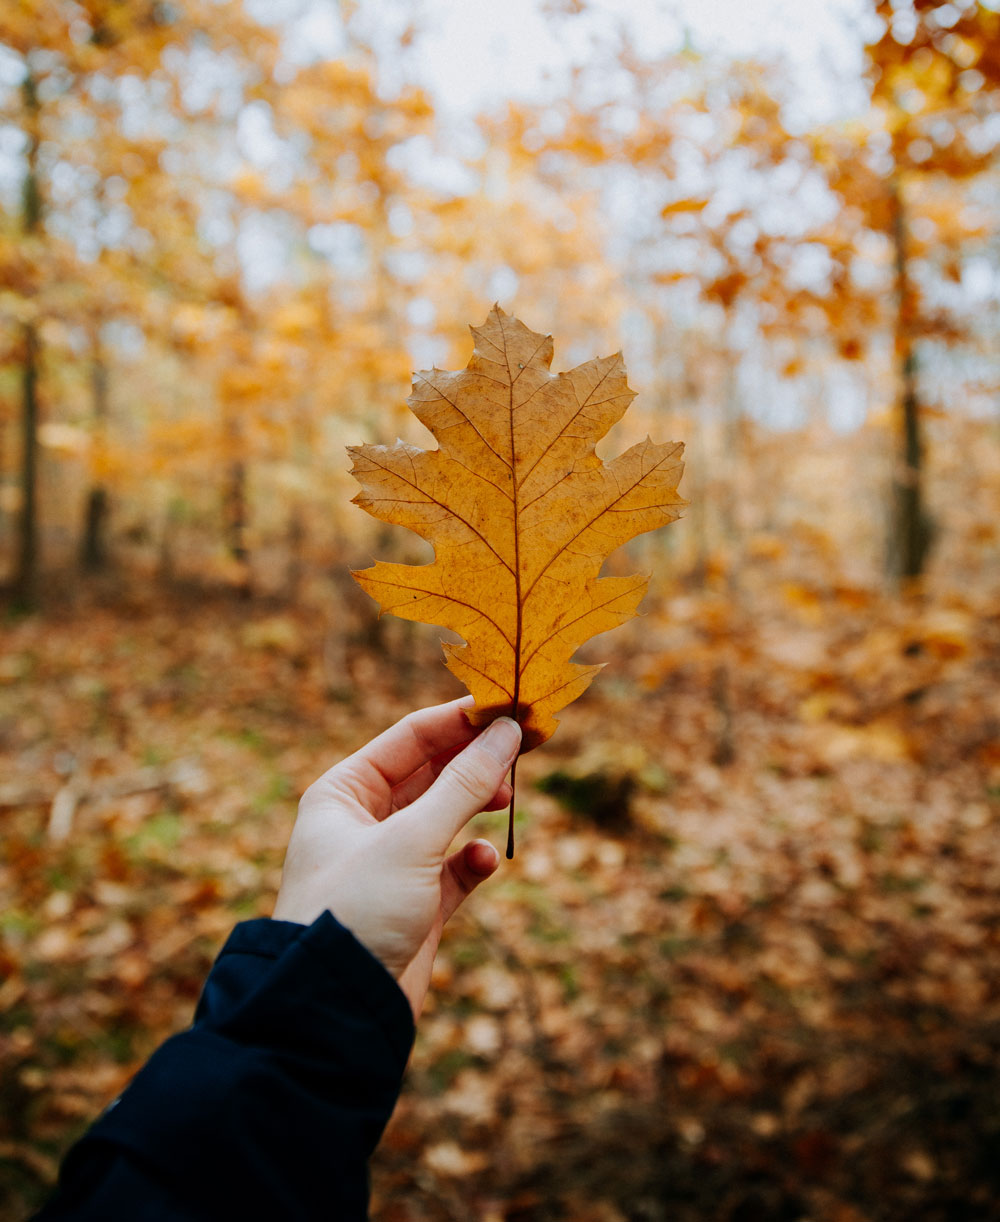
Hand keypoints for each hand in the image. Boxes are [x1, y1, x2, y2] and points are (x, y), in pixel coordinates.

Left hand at [273, 698, 520, 1015]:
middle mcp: (363, 821)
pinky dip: (475, 860)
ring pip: (447, 816)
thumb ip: (464, 784)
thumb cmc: (354, 910)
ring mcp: (390, 863)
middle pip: (433, 772)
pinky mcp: (416, 903)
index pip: (411, 737)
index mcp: (344, 792)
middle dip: (477, 761)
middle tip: (526, 748)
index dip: (462, 720)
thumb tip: (508, 731)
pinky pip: (455, 866)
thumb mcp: (411, 839)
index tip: (513, 708)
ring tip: (506, 799)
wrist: (333, 1009)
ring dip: (478, 805)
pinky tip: (486, 862)